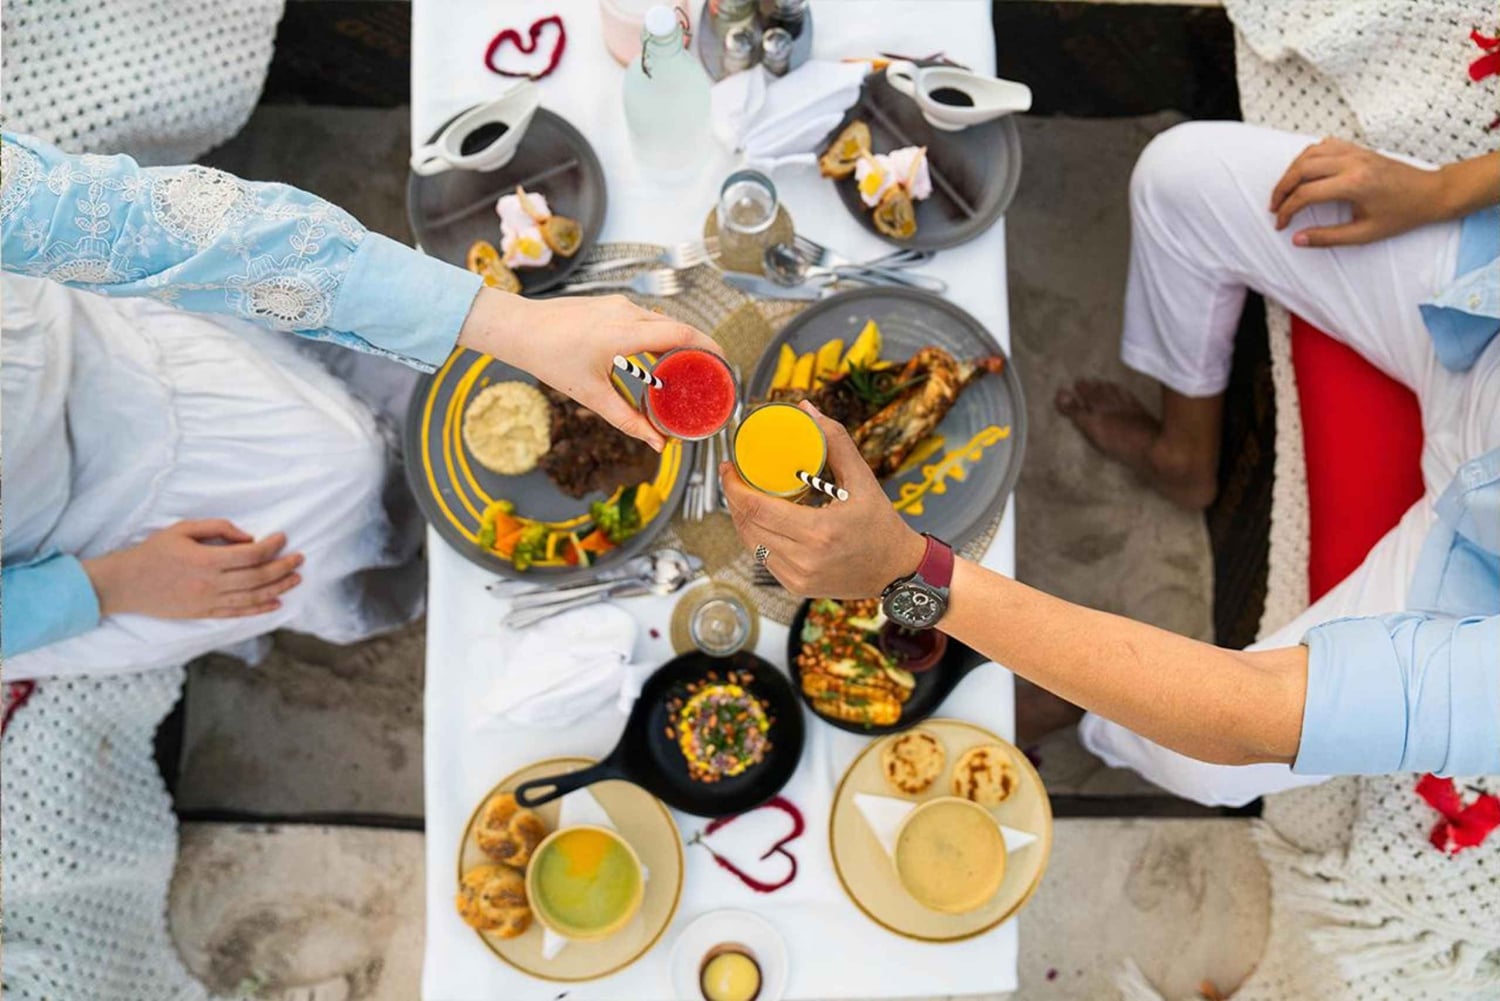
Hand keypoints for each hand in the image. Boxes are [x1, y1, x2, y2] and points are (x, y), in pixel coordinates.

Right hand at [82, 520, 302, 619]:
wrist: (125, 584)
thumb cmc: (153, 552)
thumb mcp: (182, 529)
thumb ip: (218, 528)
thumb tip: (248, 537)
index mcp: (205, 560)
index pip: (250, 555)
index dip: (271, 546)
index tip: (283, 537)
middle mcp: (210, 584)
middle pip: (257, 578)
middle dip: (283, 567)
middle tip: (299, 558)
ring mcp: (207, 602)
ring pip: (252, 597)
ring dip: (278, 588)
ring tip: (296, 578)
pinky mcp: (203, 614)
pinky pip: (237, 613)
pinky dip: (259, 609)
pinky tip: (276, 603)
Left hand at [459, 289, 722, 450]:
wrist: (518, 328)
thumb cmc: (550, 358)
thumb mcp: (592, 395)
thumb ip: (629, 421)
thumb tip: (657, 444)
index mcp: (623, 332)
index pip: (680, 333)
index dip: (707, 347)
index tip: (723, 363)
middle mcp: (625, 312)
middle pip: (676, 327)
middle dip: (697, 348)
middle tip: (710, 371)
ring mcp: (617, 305)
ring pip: (660, 322)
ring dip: (676, 342)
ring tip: (686, 368)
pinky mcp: (609, 304)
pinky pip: (645, 318)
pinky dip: (657, 336)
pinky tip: (656, 357)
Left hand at [720, 402, 925, 597]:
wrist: (895, 570)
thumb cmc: (881, 526)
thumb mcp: (863, 479)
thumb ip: (835, 442)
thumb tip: (808, 410)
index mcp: (819, 531)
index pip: (757, 508)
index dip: (734, 487)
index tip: (729, 467)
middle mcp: (804, 559)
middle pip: (748, 525)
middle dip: (734, 499)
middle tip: (734, 476)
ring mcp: (798, 577)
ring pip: (751, 544)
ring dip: (742, 518)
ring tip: (744, 495)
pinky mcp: (796, 586)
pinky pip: (763, 559)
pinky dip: (757, 537)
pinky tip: (759, 520)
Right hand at [1269, 137, 1443, 246]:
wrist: (1430, 193)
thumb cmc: (1402, 214)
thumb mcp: (1364, 234)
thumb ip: (1328, 237)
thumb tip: (1297, 239)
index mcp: (1354, 184)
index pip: (1306, 194)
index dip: (1287, 211)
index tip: (1281, 224)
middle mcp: (1352, 163)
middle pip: (1301, 169)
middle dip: (1281, 189)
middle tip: (1274, 207)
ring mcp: (1355, 152)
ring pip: (1309, 153)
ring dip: (1291, 171)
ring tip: (1285, 190)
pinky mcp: (1358, 148)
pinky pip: (1324, 145)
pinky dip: (1308, 156)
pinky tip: (1304, 172)